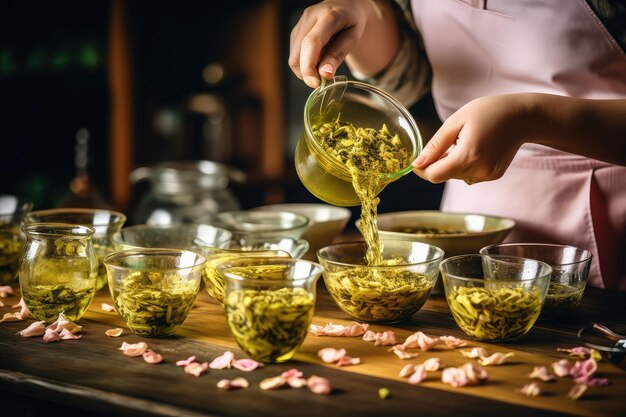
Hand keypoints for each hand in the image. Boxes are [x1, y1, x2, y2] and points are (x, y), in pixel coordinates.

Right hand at [289, 1, 369, 87]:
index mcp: (328, 16)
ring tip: (322, 66)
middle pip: (297, 54)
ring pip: (293, 57)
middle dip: (307, 73)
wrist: (345, 5)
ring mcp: (300, 23)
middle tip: (322, 80)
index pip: (311, 43)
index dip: (309, 67)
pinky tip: (317, 59)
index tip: (316, 83)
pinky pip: (294, 54)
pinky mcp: (296, 30)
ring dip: (305, 70)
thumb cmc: (352, 22)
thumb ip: (338, 55)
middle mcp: (310, 17)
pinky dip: (304, 63)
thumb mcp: (353, 38)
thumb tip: (324, 74)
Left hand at [412, 94, 531, 183]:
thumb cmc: (488, 112)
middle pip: (444, 176)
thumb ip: (436, 145)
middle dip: (439, 163)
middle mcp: (479, 170)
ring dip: (452, 164)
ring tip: (466, 142)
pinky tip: (476, 148)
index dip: (423, 169)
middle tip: (450, 141)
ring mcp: (488, 175)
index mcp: (468, 155)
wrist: (522, 116)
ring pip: (456, 176)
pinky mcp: (493, 176)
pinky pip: (469, 175)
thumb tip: (417, 164)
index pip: (435, 175)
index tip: (419, 159)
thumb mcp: (456, 122)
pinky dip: (465, 165)